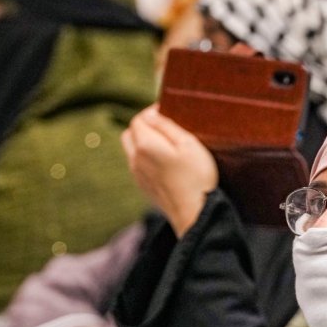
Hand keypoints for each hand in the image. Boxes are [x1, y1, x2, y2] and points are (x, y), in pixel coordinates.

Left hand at [121, 105, 217, 236]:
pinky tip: (167, 165)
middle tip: (166, 128)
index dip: (154, 113)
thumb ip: (166, 125)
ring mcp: (137, 175)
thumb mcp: (188, 143)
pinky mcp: (143, 187)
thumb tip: (151, 114)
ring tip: (168, 147)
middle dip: (144, 127)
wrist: (195, 213)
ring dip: (145, 143)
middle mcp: (135, 158)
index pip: (140, 118)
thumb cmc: (196, 176)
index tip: (171, 114)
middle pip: (130, 133)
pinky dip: (147, 159)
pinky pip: (138, 166)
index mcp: (145, 144)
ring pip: (132, 150)